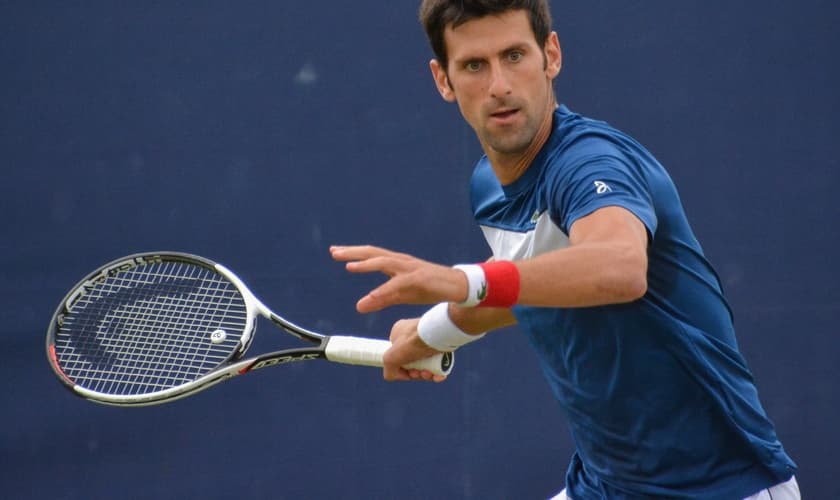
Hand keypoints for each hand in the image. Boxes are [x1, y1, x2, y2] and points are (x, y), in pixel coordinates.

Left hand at [330, 245, 467, 312]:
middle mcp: (401, 262)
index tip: (336, 252)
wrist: (459, 287)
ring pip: (384, 262)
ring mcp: (410, 268)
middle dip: (353, 252)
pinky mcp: (419, 279)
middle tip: (334, 252)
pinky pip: (398, 283)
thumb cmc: (430, 288)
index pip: (372, 255)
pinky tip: (372, 295)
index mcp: (397, 264)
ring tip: (349, 266)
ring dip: (366, 264)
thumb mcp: (401, 295)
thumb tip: (358, 306)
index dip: (354, 253)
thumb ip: (380, 299)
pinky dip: (384, 289)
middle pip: (374, 252)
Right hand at [384, 318, 446, 382]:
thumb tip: (393, 376)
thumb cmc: (413, 342)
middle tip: (419, 374)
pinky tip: (439, 376)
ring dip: (426, 374)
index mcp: (399, 333)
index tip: (408, 374)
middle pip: (412, 362)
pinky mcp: (441, 344)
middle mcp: (413, 335)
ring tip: (430, 374)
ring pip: (426, 363)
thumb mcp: (391, 358)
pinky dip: (438, 372)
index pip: (397, 356)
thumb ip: (388, 370)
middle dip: (416, 373)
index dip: (402, 369)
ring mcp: (428, 339)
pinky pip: (438, 361)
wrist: (438, 333)